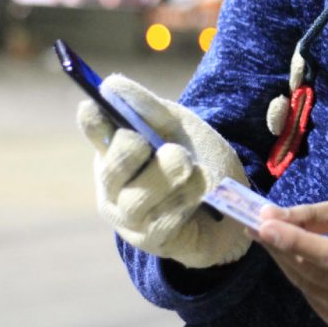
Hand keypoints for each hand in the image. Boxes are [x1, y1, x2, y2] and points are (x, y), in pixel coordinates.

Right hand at [78, 74, 251, 268]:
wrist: (233, 204)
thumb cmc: (198, 159)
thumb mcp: (179, 126)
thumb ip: (149, 108)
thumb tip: (111, 84)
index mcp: (116, 150)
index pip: (94, 132)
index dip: (94, 121)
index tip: (95, 106)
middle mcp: (114, 187)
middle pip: (112, 167)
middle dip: (137, 153)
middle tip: (170, 148)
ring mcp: (130, 218)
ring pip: (137, 198)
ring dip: (170, 178)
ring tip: (191, 167)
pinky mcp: (153, 242)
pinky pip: (164, 222)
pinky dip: (186, 201)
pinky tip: (203, 191)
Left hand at [248, 194, 327, 326]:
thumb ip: (317, 214)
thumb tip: (271, 216)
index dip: (297, 241)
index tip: (264, 224)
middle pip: (318, 274)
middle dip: (283, 248)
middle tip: (258, 225)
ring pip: (310, 289)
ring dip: (284, 262)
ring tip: (268, 236)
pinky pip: (313, 299)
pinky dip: (296, 276)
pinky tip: (289, 257)